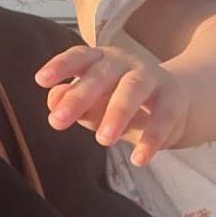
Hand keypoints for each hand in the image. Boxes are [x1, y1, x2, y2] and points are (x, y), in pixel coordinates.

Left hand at [35, 45, 188, 166]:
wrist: (174, 104)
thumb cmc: (121, 101)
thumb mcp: (94, 103)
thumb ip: (72, 102)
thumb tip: (53, 100)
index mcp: (102, 60)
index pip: (80, 56)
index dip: (61, 66)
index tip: (41, 80)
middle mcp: (127, 63)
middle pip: (103, 73)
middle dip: (80, 96)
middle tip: (58, 122)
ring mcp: (152, 78)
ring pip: (134, 89)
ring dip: (117, 112)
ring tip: (103, 140)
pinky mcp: (174, 99)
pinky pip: (163, 117)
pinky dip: (151, 139)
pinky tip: (139, 159)